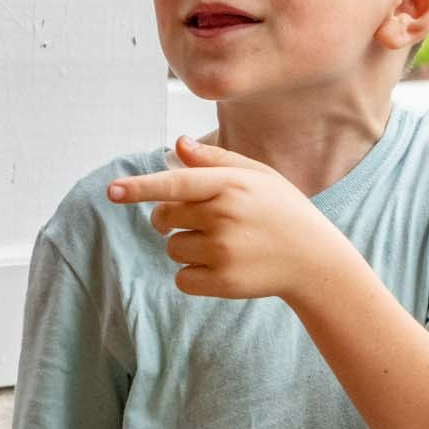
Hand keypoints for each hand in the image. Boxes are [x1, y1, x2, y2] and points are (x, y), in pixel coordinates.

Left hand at [108, 137, 355, 300]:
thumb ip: (216, 160)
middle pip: (165, 216)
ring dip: (187, 246)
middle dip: (171, 218)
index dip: (141, 187)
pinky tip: (222, 266)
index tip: (113, 191)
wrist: (315, 260)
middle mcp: (224, 216)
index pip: (175, 184)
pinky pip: (181, 277)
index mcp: (230, 185)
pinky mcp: (222, 281)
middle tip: (202, 220)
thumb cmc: (282, 211)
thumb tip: (176, 147)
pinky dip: (193, 273)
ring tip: (224, 245)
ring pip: (172, 247)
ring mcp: (223, 251)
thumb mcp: (258, 176)